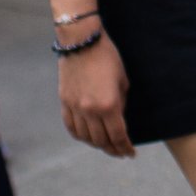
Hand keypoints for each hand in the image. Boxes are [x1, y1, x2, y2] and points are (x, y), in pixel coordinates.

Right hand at [58, 34, 133, 158]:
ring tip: (104, 144)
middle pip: (101, 141)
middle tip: (119, 152)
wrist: (82, 41)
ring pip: (85, 137)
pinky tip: (86, 137)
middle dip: (112, 149)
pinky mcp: (64, 102)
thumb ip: (121, 103)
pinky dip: (79, 135)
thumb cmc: (107, 57)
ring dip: (96, 144)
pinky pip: (71, 127)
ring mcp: (75, 107)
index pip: (118, 136)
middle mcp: (90, 110)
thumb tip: (119, 118)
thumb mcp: (122, 80)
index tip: (130, 154)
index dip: (125, 148)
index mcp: (109, 105)